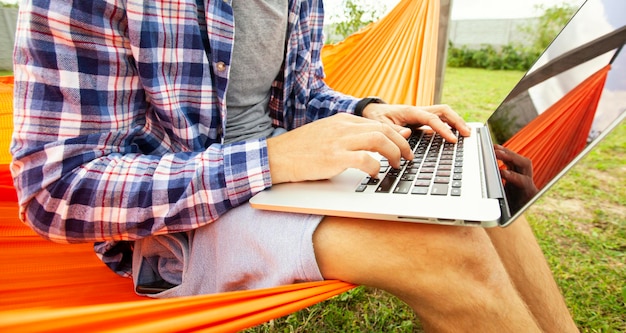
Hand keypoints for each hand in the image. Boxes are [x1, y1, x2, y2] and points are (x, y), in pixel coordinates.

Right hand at [267, 113, 413, 183]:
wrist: (275, 156)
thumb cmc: (300, 150)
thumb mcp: (328, 136)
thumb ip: (353, 136)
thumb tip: (383, 138)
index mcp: (342, 120)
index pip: (379, 123)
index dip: (397, 135)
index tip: (406, 145)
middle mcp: (343, 127)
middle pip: (384, 129)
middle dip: (402, 144)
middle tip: (409, 158)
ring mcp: (338, 141)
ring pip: (379, 140)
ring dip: (394, 153)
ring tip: (397, 166)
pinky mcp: (333, 158)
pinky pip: (364, 159)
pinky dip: (375, 167)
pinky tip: (376, 174)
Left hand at [361, 103, 470, 141]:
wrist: (371, 110)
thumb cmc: (375, 117)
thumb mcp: (380, 125)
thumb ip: (392, 130)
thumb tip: (408, 133)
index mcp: (410, 111)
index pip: (431, 119)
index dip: (443, 129)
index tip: (452, 139)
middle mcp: (418, 110)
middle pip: (444, 111)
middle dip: (457, 121)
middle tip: (467, 134)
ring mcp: (420, 114)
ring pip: (443, 113)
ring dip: (455, 121)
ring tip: (466, 133)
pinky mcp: (420, 118)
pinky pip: (438, 119)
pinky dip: (448, 125)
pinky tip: (454, 134)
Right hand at [493, 144, 538, 210]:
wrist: (519, 211)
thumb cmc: (510, 214)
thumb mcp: (505, 213)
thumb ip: (499, 208)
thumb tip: (487, 209)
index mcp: (527, 194)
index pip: (523, 181)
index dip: (512, 176)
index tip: (501, 172)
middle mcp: (529, 182)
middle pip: (525, 165)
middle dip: (510, 158)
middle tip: (496, 153)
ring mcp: (525, 176)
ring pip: (519, 160)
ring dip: (507, 153)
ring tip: (494, 148)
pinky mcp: (519, 172)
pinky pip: (514, 160)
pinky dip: (505, 154)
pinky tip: (495, 149)